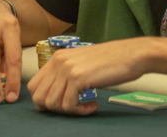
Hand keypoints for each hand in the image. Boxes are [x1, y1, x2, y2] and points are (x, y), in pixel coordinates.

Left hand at [27, 37, 151, 114]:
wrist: (132, 54)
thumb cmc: (113, 60)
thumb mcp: (82, 63)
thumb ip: (66, 74)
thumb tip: (55, 94)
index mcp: (58, 57)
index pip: (34, 85)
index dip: (44, 100)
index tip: (62, 104)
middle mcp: (59, 61)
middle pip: (39, 97)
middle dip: (55, 109)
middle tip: (73, 107)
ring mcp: (67, 69)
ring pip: (52, 104)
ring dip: (69, 111)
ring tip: (85, 105)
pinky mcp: (78, 78)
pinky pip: (68, 105)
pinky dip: (80, 111)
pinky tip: (93, 105)